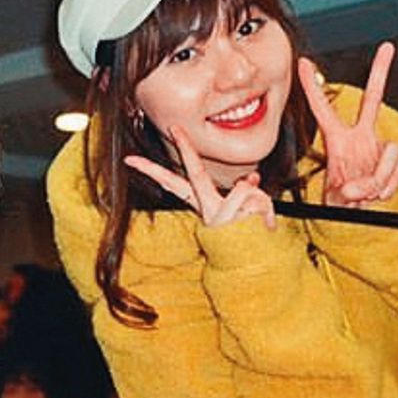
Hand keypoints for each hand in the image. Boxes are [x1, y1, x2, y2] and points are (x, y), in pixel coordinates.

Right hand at [125, 124, 275, 229]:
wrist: (254, 269)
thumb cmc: (249, 238)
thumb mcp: (246, 210)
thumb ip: (246, 191)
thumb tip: (249, 178)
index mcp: (203, 205)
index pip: (174, 184)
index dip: (151, 171)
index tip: (130, 159)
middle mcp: (207, 210)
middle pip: (196, 173)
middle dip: (186, 148)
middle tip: (174, 128)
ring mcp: (219, 217)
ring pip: (243, 187)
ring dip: (259, 201)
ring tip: (258, 220)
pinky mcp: (233, 223)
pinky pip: (258, 201)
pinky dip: (267, 211)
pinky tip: (262, 227)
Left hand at [297, 42, 397, 207]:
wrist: (359, 213)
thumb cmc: (341, 200)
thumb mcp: (336, 198)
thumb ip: (348, 191)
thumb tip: (361, 188)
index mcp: (337, 139)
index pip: (322, 109)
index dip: (311, 87)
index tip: (302, 63)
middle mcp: (360, 136)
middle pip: (373, 99)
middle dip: (380, 73)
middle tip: (387, 47)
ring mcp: (380, 146)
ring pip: (392, 152)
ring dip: (381, 177)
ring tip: (367, 193)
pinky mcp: (397, 161)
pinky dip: (391, 185)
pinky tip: (379, 193)